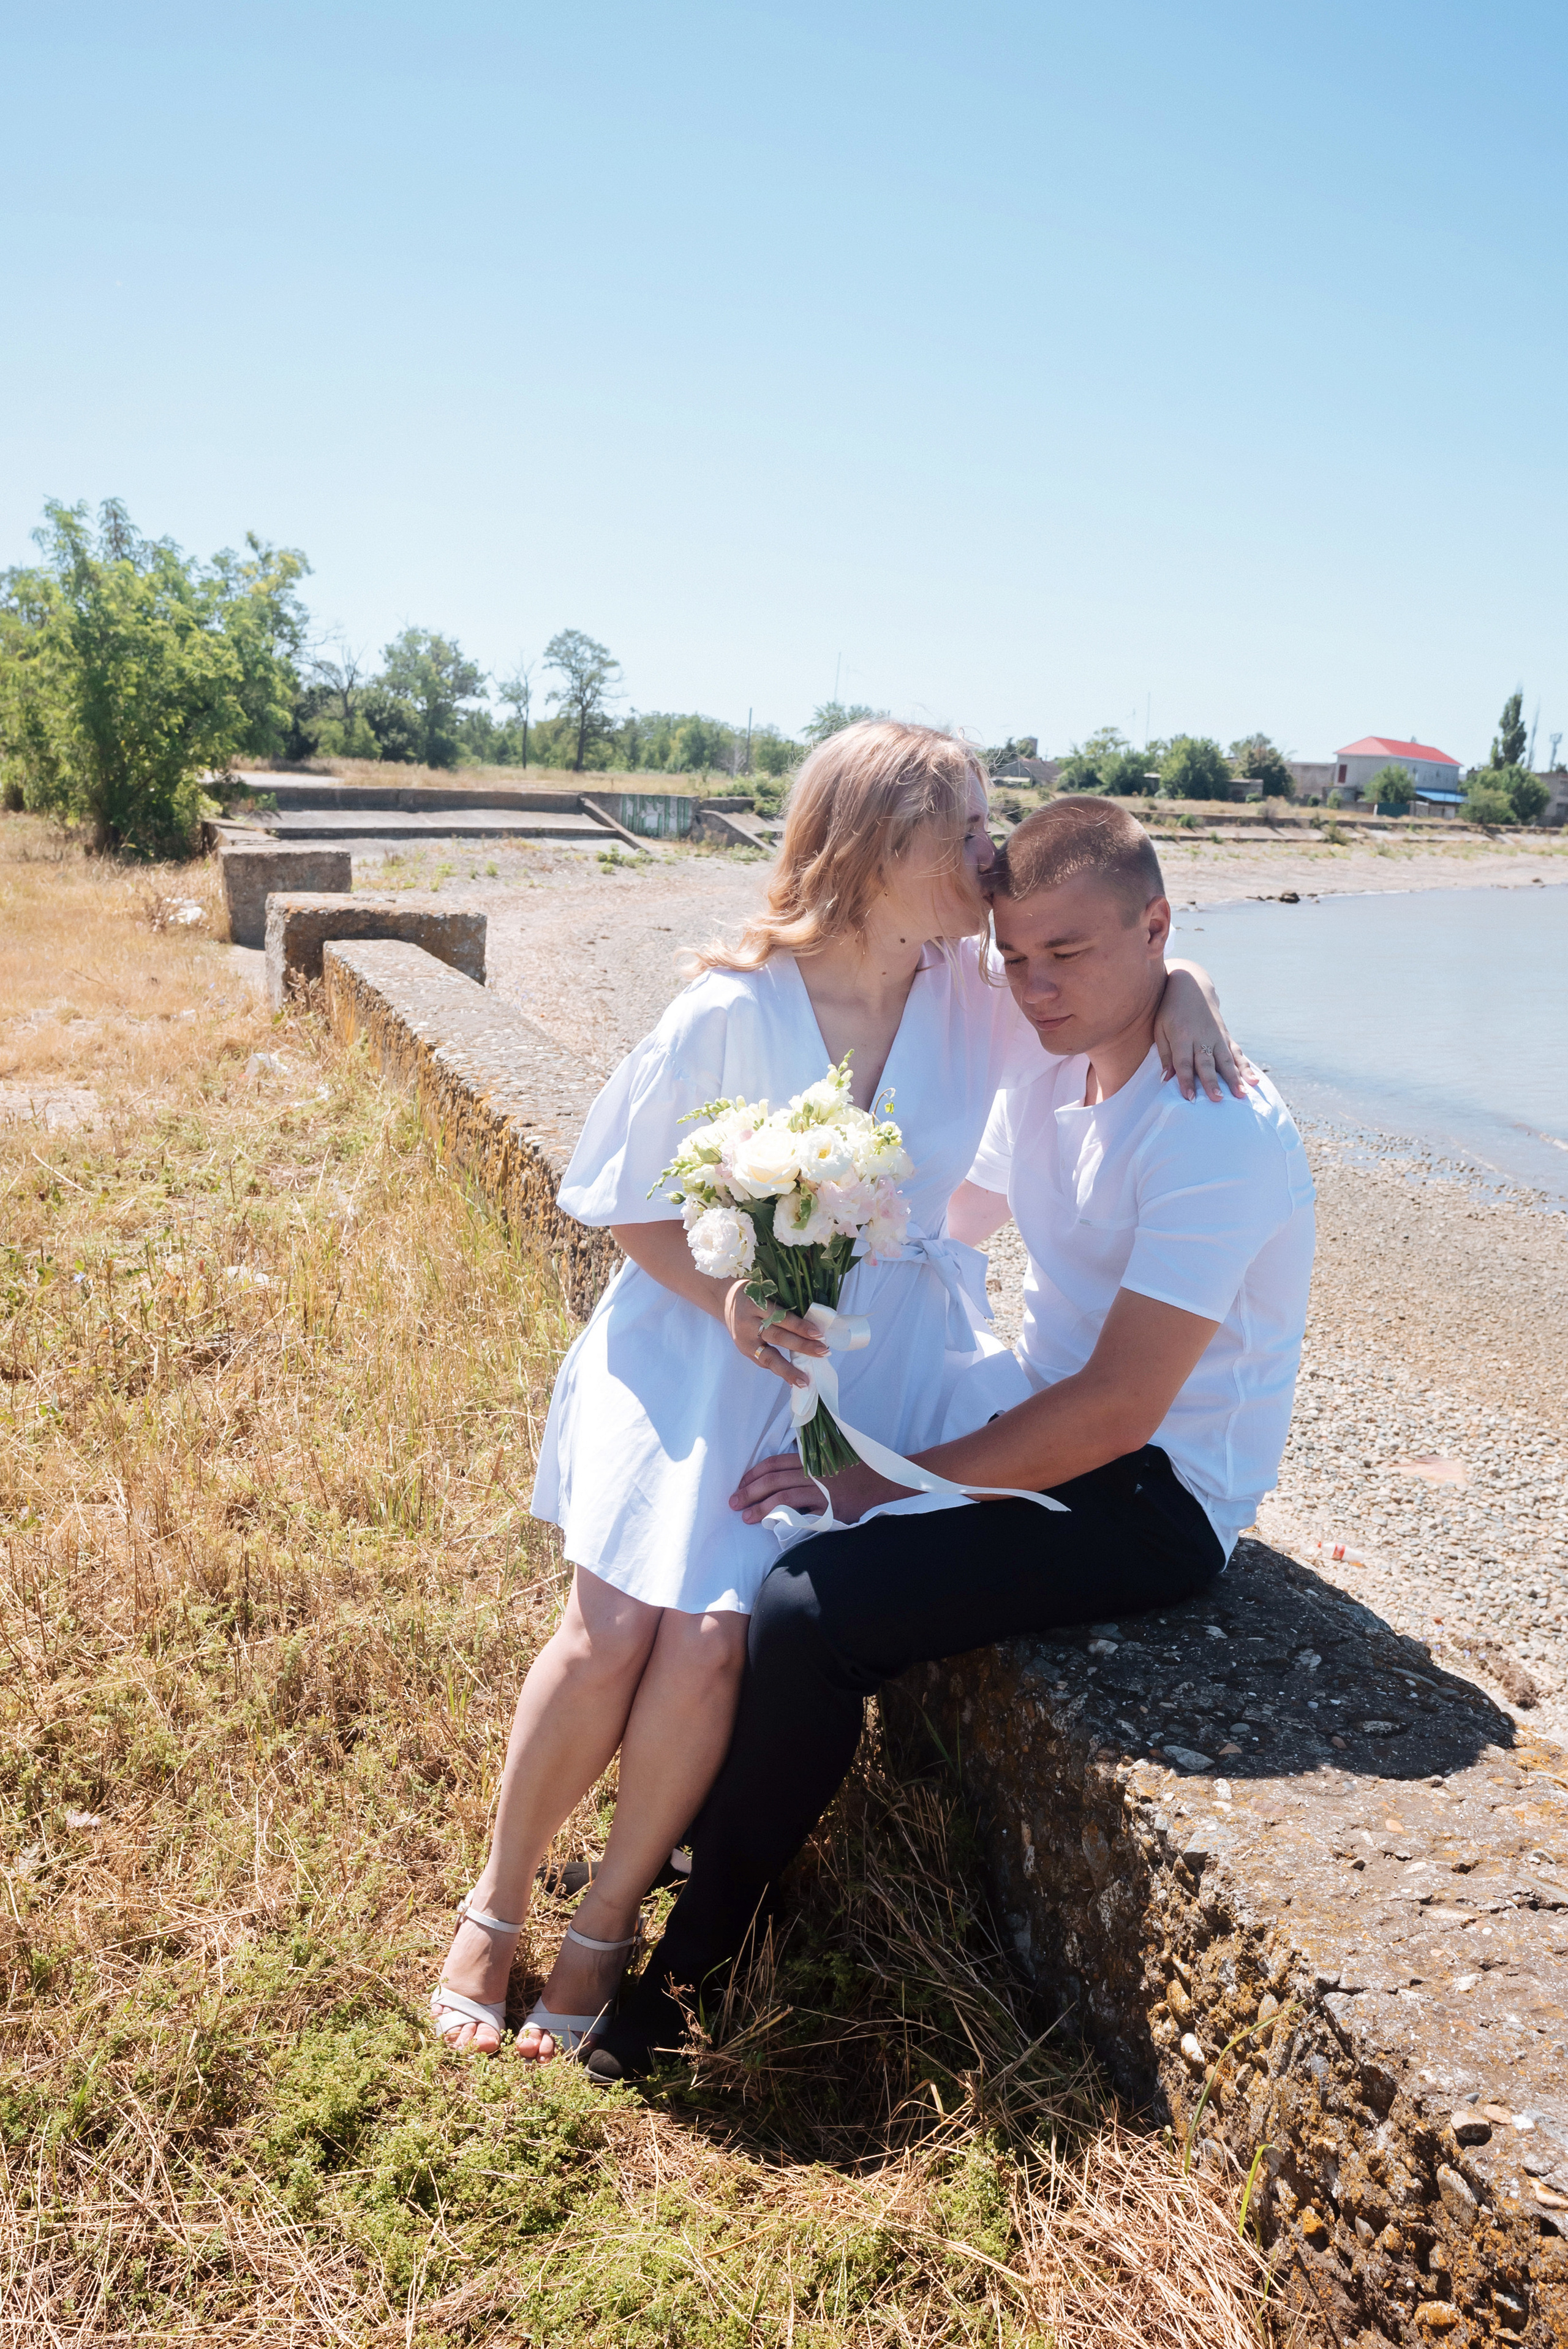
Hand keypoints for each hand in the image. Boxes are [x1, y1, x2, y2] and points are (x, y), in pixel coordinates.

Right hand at [723, 1288, 827, 1387]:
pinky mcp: (743, 1350)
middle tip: (823, 1352)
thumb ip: (782, 1306)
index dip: (800, 1326)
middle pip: (777, 1336)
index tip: (818, 1334)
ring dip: (789, 1369)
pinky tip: (792, 1379)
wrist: (723, 1300)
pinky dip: (778, 1370)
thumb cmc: (751, 1294)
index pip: (781, 1317)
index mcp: (755, 1303)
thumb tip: (812, 1325)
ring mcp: (744, 1339)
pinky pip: (762, 1362)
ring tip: (804, 1380)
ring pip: (768, 1356)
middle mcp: (748, 1322)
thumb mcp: (765, 1291)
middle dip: (801, 1346)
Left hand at [729, 1450, 909, 1524]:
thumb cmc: (856, 1466)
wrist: (883, 1479)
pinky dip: (786, 1519)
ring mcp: (821, 1491)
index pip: (774, 1464)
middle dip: (749, 1492)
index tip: (740, 1483)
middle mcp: (812, 1472)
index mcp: (810, 1459)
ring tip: (745, 1518)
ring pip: (782, 1497)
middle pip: (772, 1480)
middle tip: (733, 1503)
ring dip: (760, 1508)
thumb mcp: (830, 1453)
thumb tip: (785, 1464)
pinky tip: (773, 1525)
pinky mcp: (830, 1509)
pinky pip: (804, 1514)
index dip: (753, 1474)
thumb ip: (809, 1457)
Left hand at [1154, 967, 1257, 1102]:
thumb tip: (1166, 1079)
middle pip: (1207, 1063)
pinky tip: (1253, 1080)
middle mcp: (1202, 1036)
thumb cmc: (1170, 1010)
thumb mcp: (1160, 1029)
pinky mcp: (1226, 1036)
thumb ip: (1164, 1054)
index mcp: (1182, 1035)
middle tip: (1217, 1099)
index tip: (1190, 1098)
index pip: (1183, 1062)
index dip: (1186, 1080)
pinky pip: (1237, 1053)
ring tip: (1241, 1095)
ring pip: (1226, 1060)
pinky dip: (1245, 1067)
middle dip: (1212, 1082)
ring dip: (1234, 1079)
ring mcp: (1217, 1036)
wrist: (1191, 986)